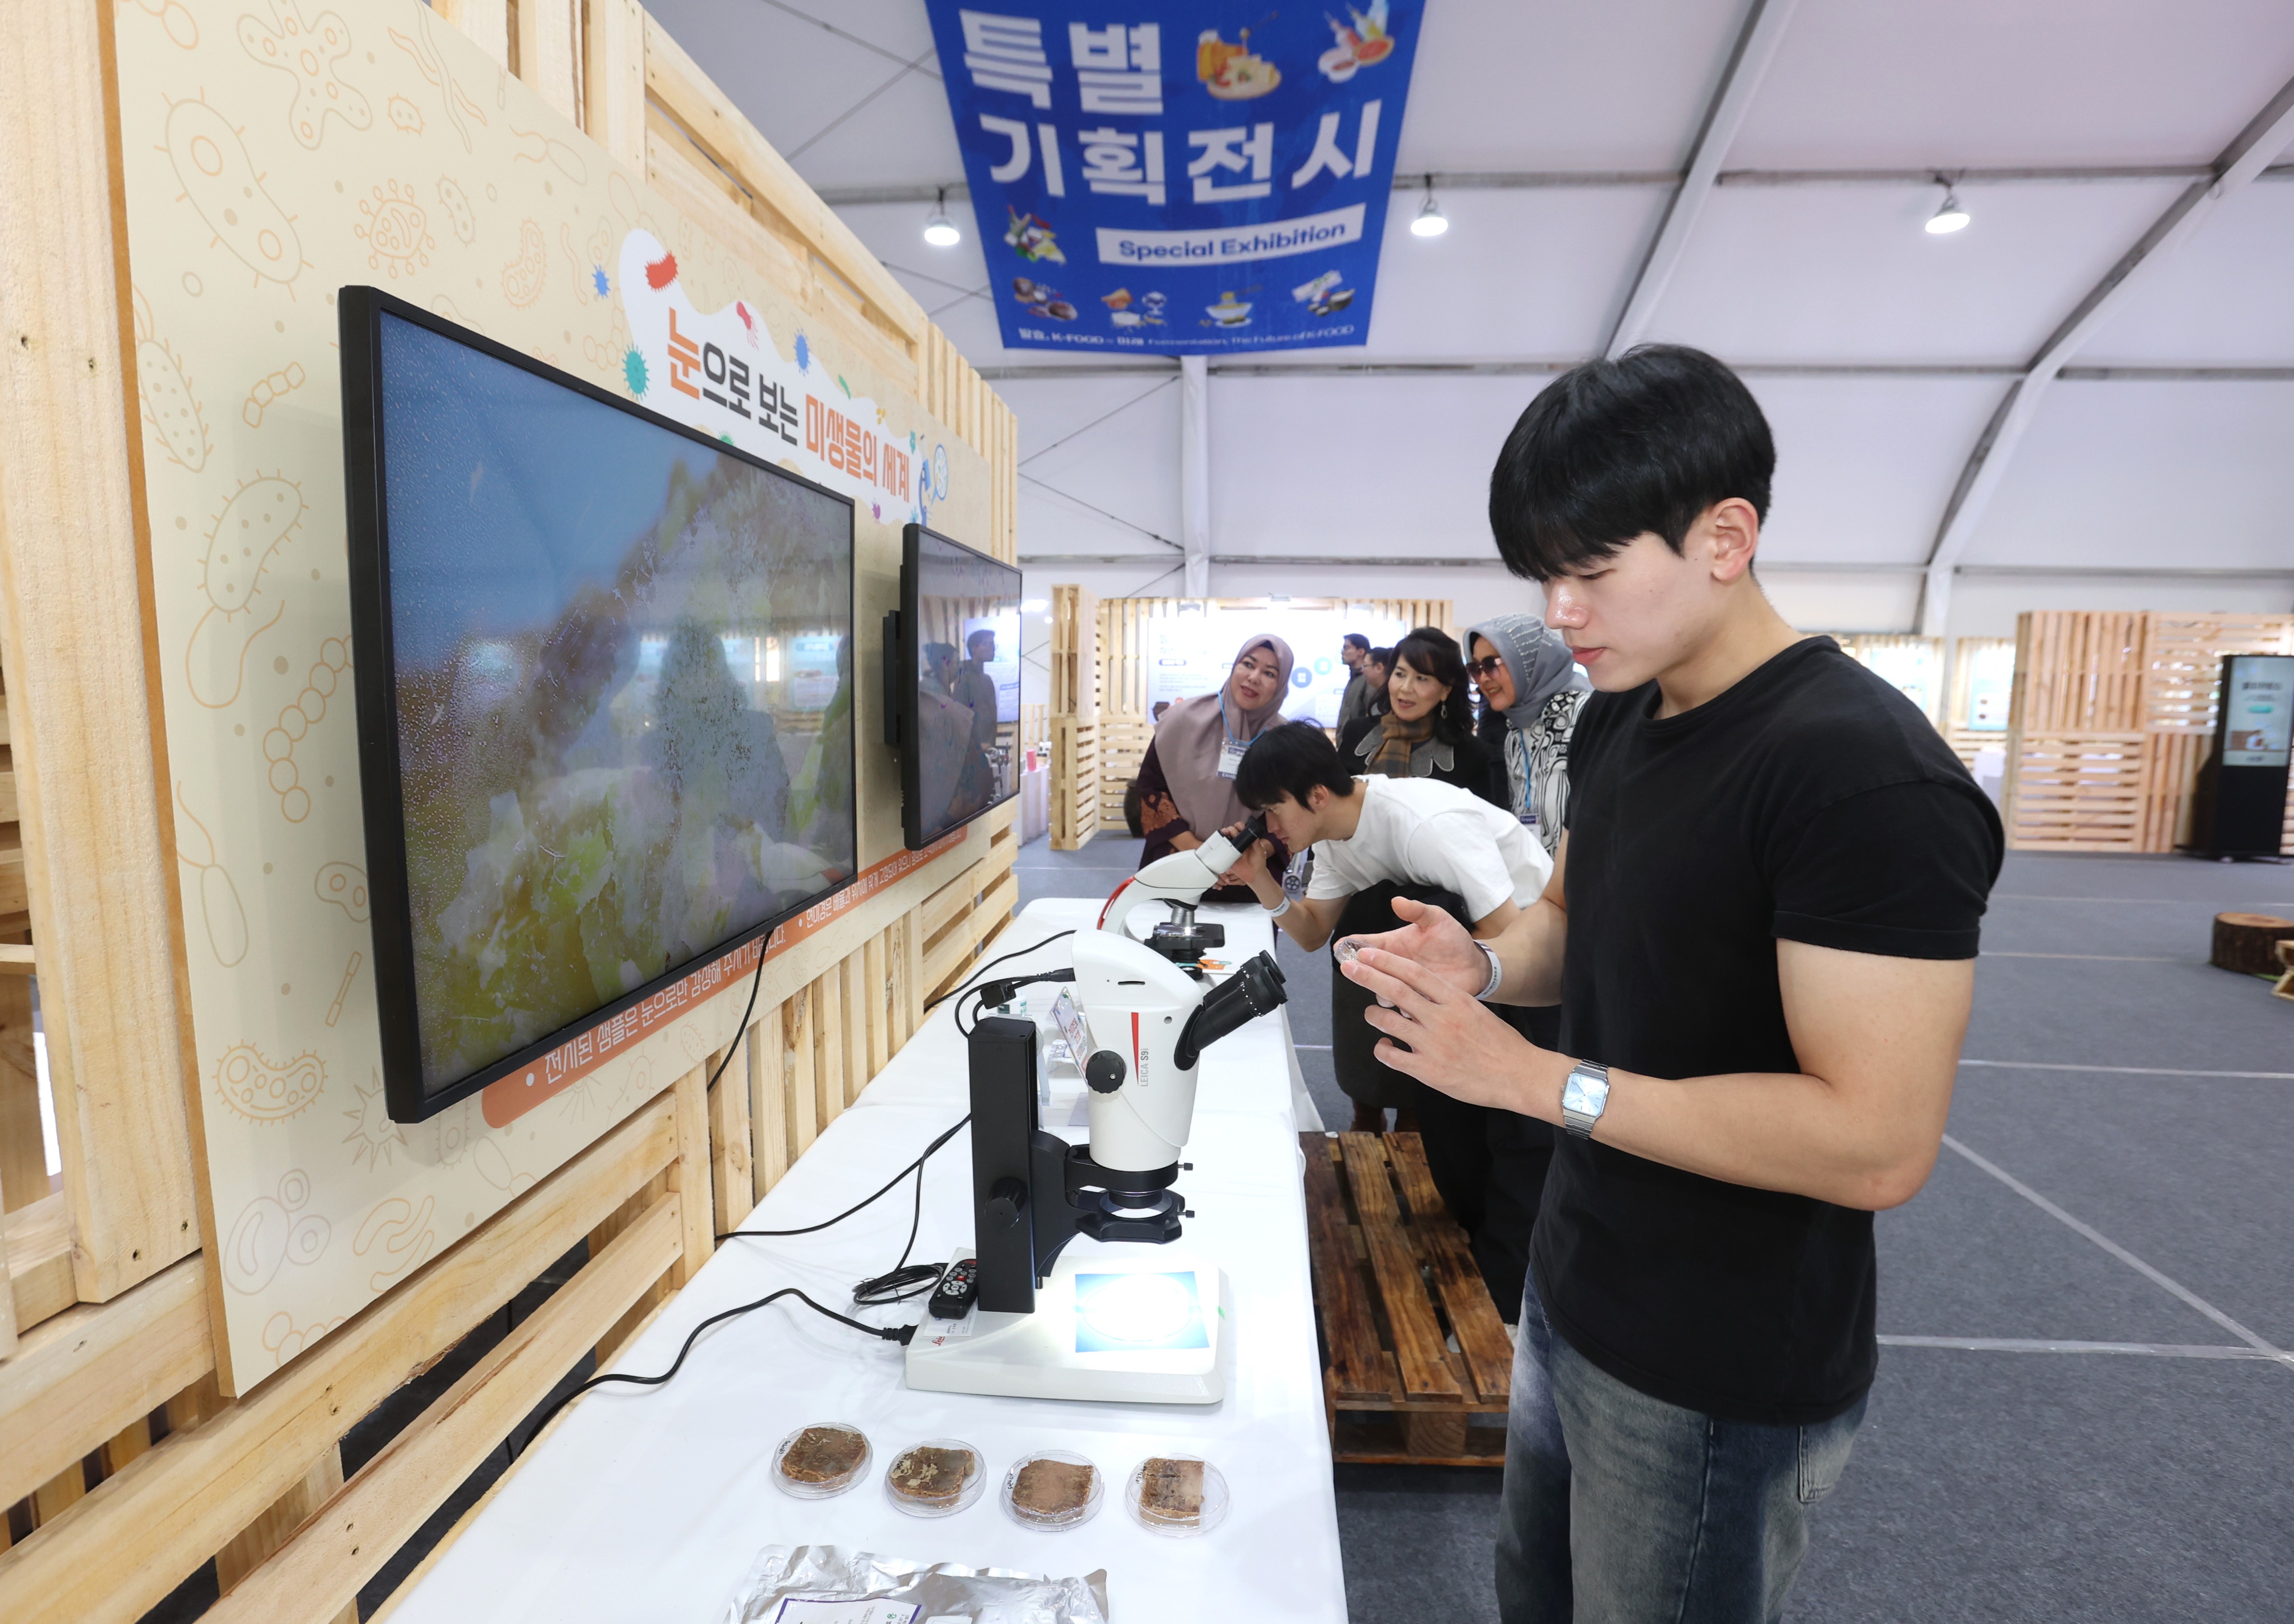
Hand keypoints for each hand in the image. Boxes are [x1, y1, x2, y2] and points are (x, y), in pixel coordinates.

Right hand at [1216, 820, 1271, 890]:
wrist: (1254, 874)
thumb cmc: (1258, 861)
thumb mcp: (1260, 850)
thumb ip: (1256, 842)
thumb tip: (1253, 833)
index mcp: (1246, 838)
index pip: (1241, 828)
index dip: (1239, 826)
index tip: (1240, 827)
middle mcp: (1238, 842)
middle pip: (1232, 831)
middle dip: (1231, 829)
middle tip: (1231, 831)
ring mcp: (1232, 848)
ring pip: (1226, 838)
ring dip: (1224, 834)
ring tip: (1224, 833)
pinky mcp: (1227, 856)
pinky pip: (1221, 849)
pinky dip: (1219, 845)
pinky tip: (1219, 843)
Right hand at [1338, 895, 1488, 997]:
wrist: (1474, 965)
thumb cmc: (1452, 939)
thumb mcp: (1436, 920)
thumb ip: (1417, 911)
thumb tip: (1396, 900)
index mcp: (1393, 945)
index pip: (1365, 943)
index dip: (1350, 945)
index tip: (1340, 946)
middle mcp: (1393, 967)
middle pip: (1367, 969)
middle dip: (1358, 969)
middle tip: (1350, 969)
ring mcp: (1402, 986)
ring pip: (1381, 991)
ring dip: (1379, 990)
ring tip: (1382, 990)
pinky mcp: (1415, 1003)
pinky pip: (1401, 1009)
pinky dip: (1399, 1009)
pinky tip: (1403, 1007)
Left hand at [1342, 946, 1560, 1116]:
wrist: (1518, 1075)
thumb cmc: (1500, 1044)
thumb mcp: (1476, 1011)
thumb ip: (1448, 1002)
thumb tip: (1421, 993)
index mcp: (1456, 1000)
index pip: (1415, 973)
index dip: (1388, 961)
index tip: (1367, 953)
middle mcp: (1442, 1019)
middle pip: (1396, 991)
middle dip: (1368, 977)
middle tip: (1348, 968)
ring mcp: (1433, 1045)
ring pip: (1389, 1023)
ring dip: (1374, 1016)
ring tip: (1371, 1014)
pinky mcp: (1428, 1071)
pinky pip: (1393, 1057)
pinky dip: (1382, 1049)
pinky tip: (1384, 1047)